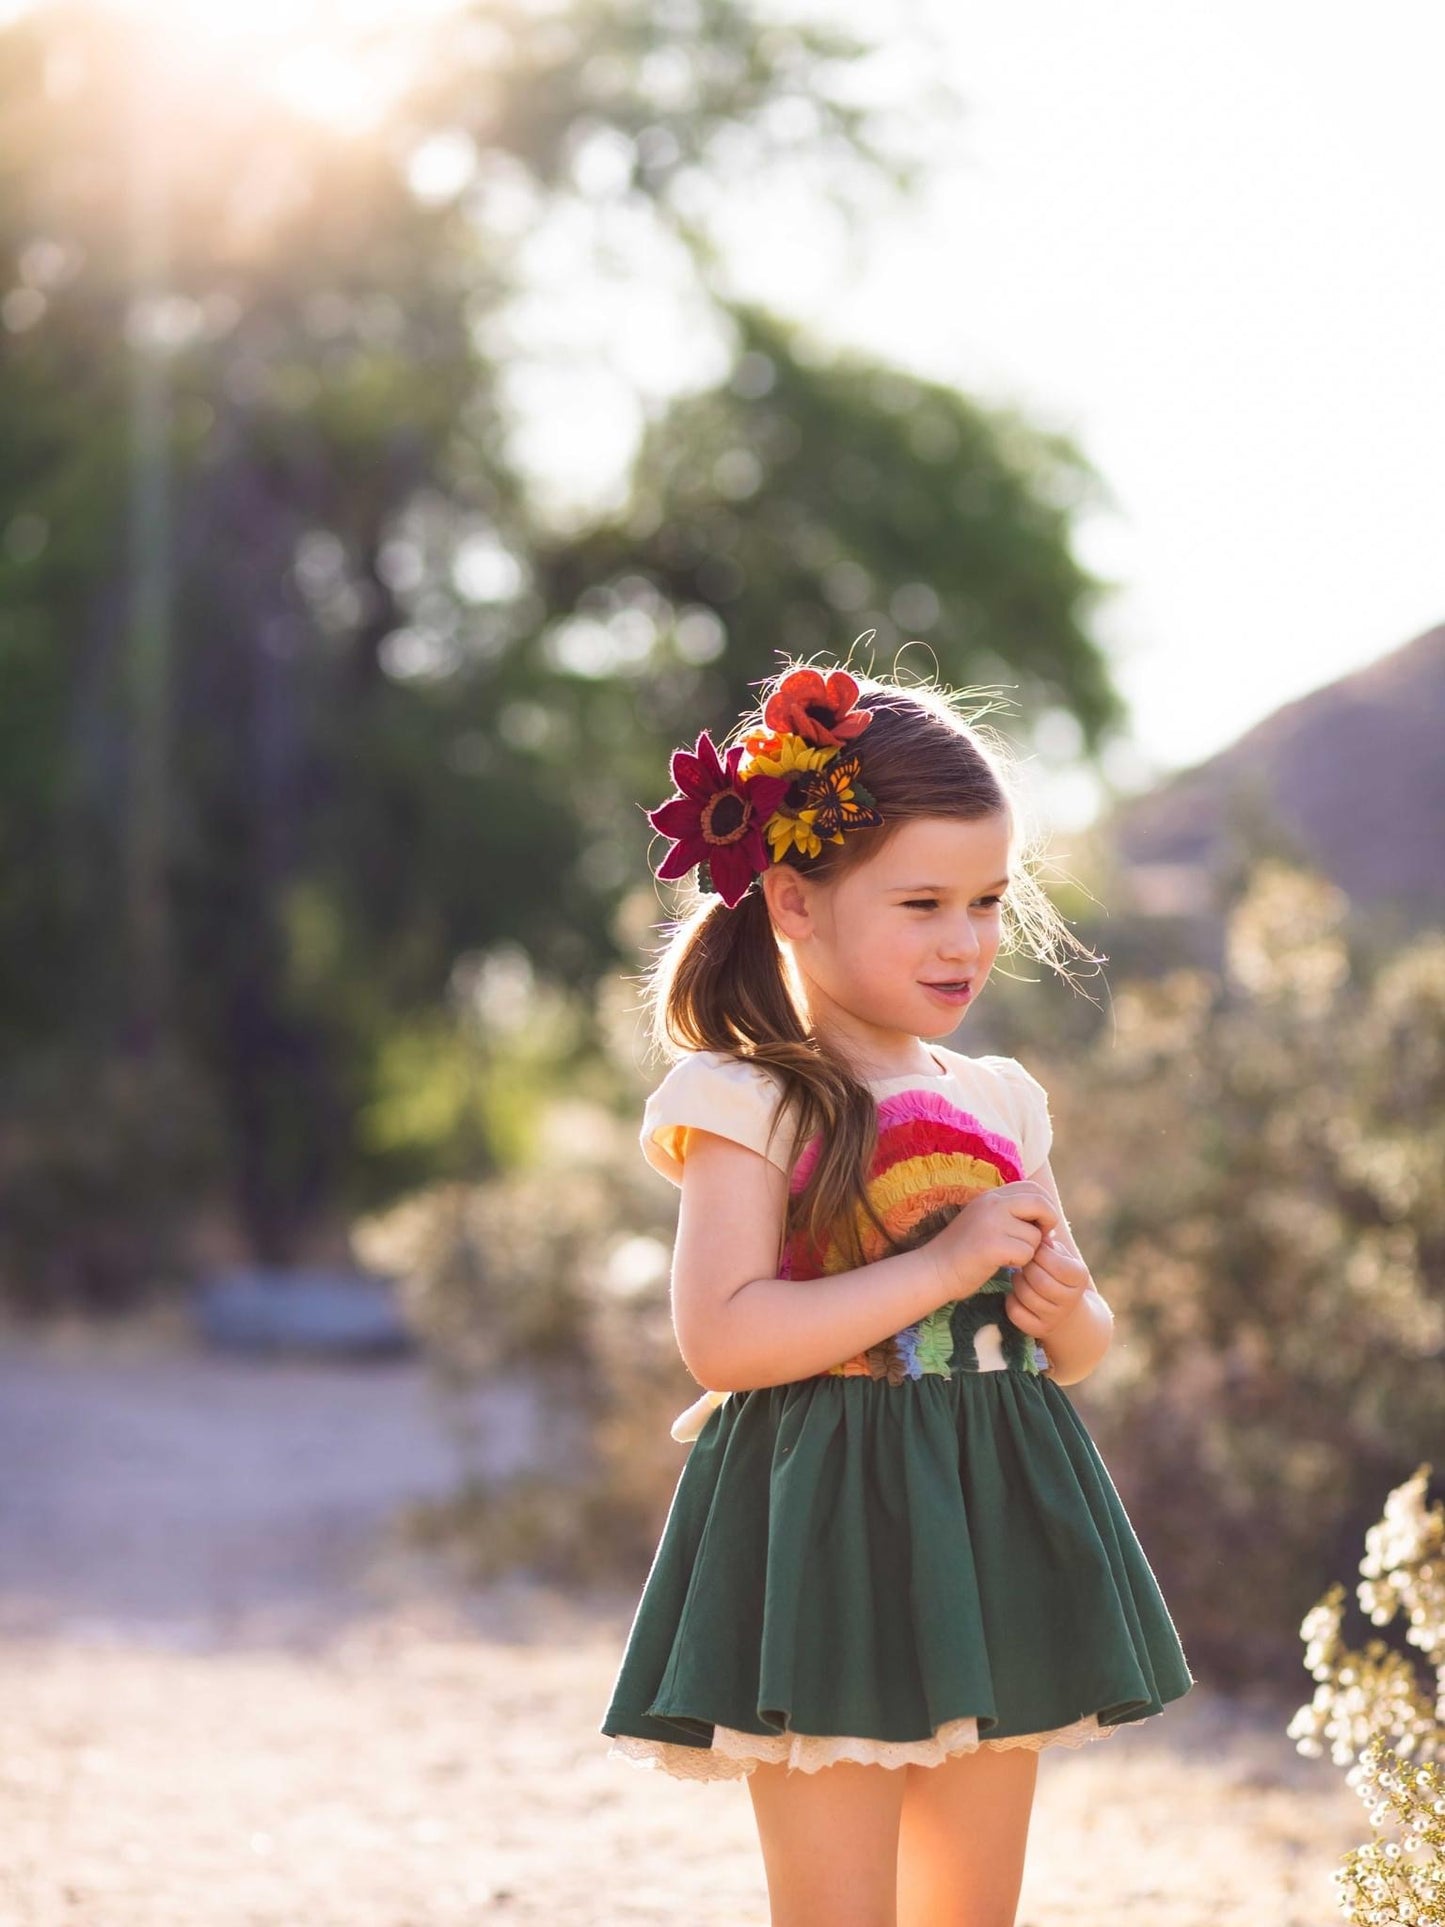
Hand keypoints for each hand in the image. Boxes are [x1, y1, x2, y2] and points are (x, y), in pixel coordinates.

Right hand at [928, 1181, 1057, 1296]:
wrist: (934, 1269)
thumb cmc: (964, 1250)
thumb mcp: (986, 1220)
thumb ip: (1011, 1213)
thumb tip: (1048, 1218)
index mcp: (991, 1195)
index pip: (1034, 1188)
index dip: (1045, 1207)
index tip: (1039, 1226)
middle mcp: (992, 1203)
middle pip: (1041, 1204)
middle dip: (1048, 1222)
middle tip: (1040, 1240)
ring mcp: (992, 1223)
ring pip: (1035, 1235)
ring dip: (1028, 1250)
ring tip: (1006, 1255)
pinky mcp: (993, 1245)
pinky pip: (1026, 1253)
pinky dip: (1019, 1263)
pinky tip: (1000, 1263)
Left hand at [1004, 1232, 1090, 1338]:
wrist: (1066, 1308)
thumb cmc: (1057, 1272)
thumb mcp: (1060, 1256)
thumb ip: (1049, 1245)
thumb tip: (1039, 1237)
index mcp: (1079, 1276)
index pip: (1056, 1264)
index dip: (1039, 1254)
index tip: (1034, 1250)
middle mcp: (1071, 1300)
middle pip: (1040, 1281)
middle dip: (1026, 1269)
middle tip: (1023, 1263)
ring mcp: (1056, 1317)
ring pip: (1027, 1296)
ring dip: (1017, 1283)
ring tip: (1020, 1276)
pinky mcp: (1040, 1329)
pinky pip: (1016, 1313)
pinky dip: (1011, 1301)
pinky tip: (1016, 1294)